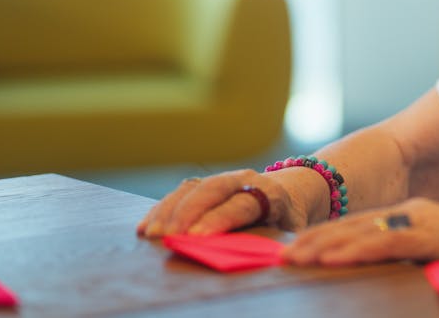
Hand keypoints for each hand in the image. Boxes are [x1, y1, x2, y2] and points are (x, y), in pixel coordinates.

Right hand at [136, 169, 319, 237]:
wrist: (290, 191)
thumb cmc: (288, 220)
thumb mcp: (291, 231)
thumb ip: (277, 241)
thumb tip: (264, 259)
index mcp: (271, 193)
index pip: (242, 204)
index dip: (219, 219)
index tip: (197, 236)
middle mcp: (246, 179)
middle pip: (213, 189)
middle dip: (188, 212)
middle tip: (169, 236)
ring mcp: (224, 178)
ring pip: (193, 188)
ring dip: (169, 210)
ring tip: (152, 234)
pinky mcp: (206, 183)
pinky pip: (180, 191)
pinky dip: (161, 208)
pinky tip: (146, 227)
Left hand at [281, 197, 438, 264]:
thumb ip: (412, 254)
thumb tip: (382, 265)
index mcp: (413, 214)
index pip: (359, 223)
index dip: (325, 234)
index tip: (296, 248)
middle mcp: (414, 211)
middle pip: (354, 225)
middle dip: (315, 240)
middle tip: (282, 255)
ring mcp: (422, 220)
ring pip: (362, 232)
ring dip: (324, 246)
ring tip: (295, 258)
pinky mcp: (430, 236)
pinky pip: (385, 244)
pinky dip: (355, 251)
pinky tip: (332, 260)